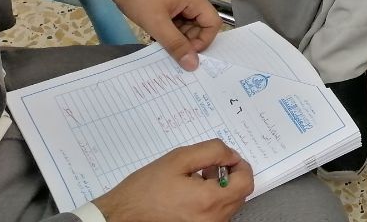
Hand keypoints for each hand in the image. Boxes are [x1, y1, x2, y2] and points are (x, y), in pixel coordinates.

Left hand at [91, 0, 220, 70]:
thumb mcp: (156, 23)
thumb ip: (176, 44)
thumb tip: (193, 65)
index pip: (213, 23)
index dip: (203, 41)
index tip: (186, 54)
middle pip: (200, 24)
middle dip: (188, 40)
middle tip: (170, 51)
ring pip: (187, 23)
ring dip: (177, 36)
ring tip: (160, 42)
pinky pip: (177, 18)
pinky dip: (170, 29)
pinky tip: (156, 34)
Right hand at [94, 139, 251, 221]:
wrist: (120, 216)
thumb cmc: (146, 189)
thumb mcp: (179, 159)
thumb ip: (212, 151)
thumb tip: (232, 155)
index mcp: (209, 201)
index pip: (246, 182)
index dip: (241, 165)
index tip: (228, 158)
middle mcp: (212, 220)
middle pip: (239, 195)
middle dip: (230, 176)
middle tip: (209, 166)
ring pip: (228, 206)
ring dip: (221, 189)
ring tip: (197, 179)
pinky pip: (216, 216)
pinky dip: (211, 202)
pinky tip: (191, 193)